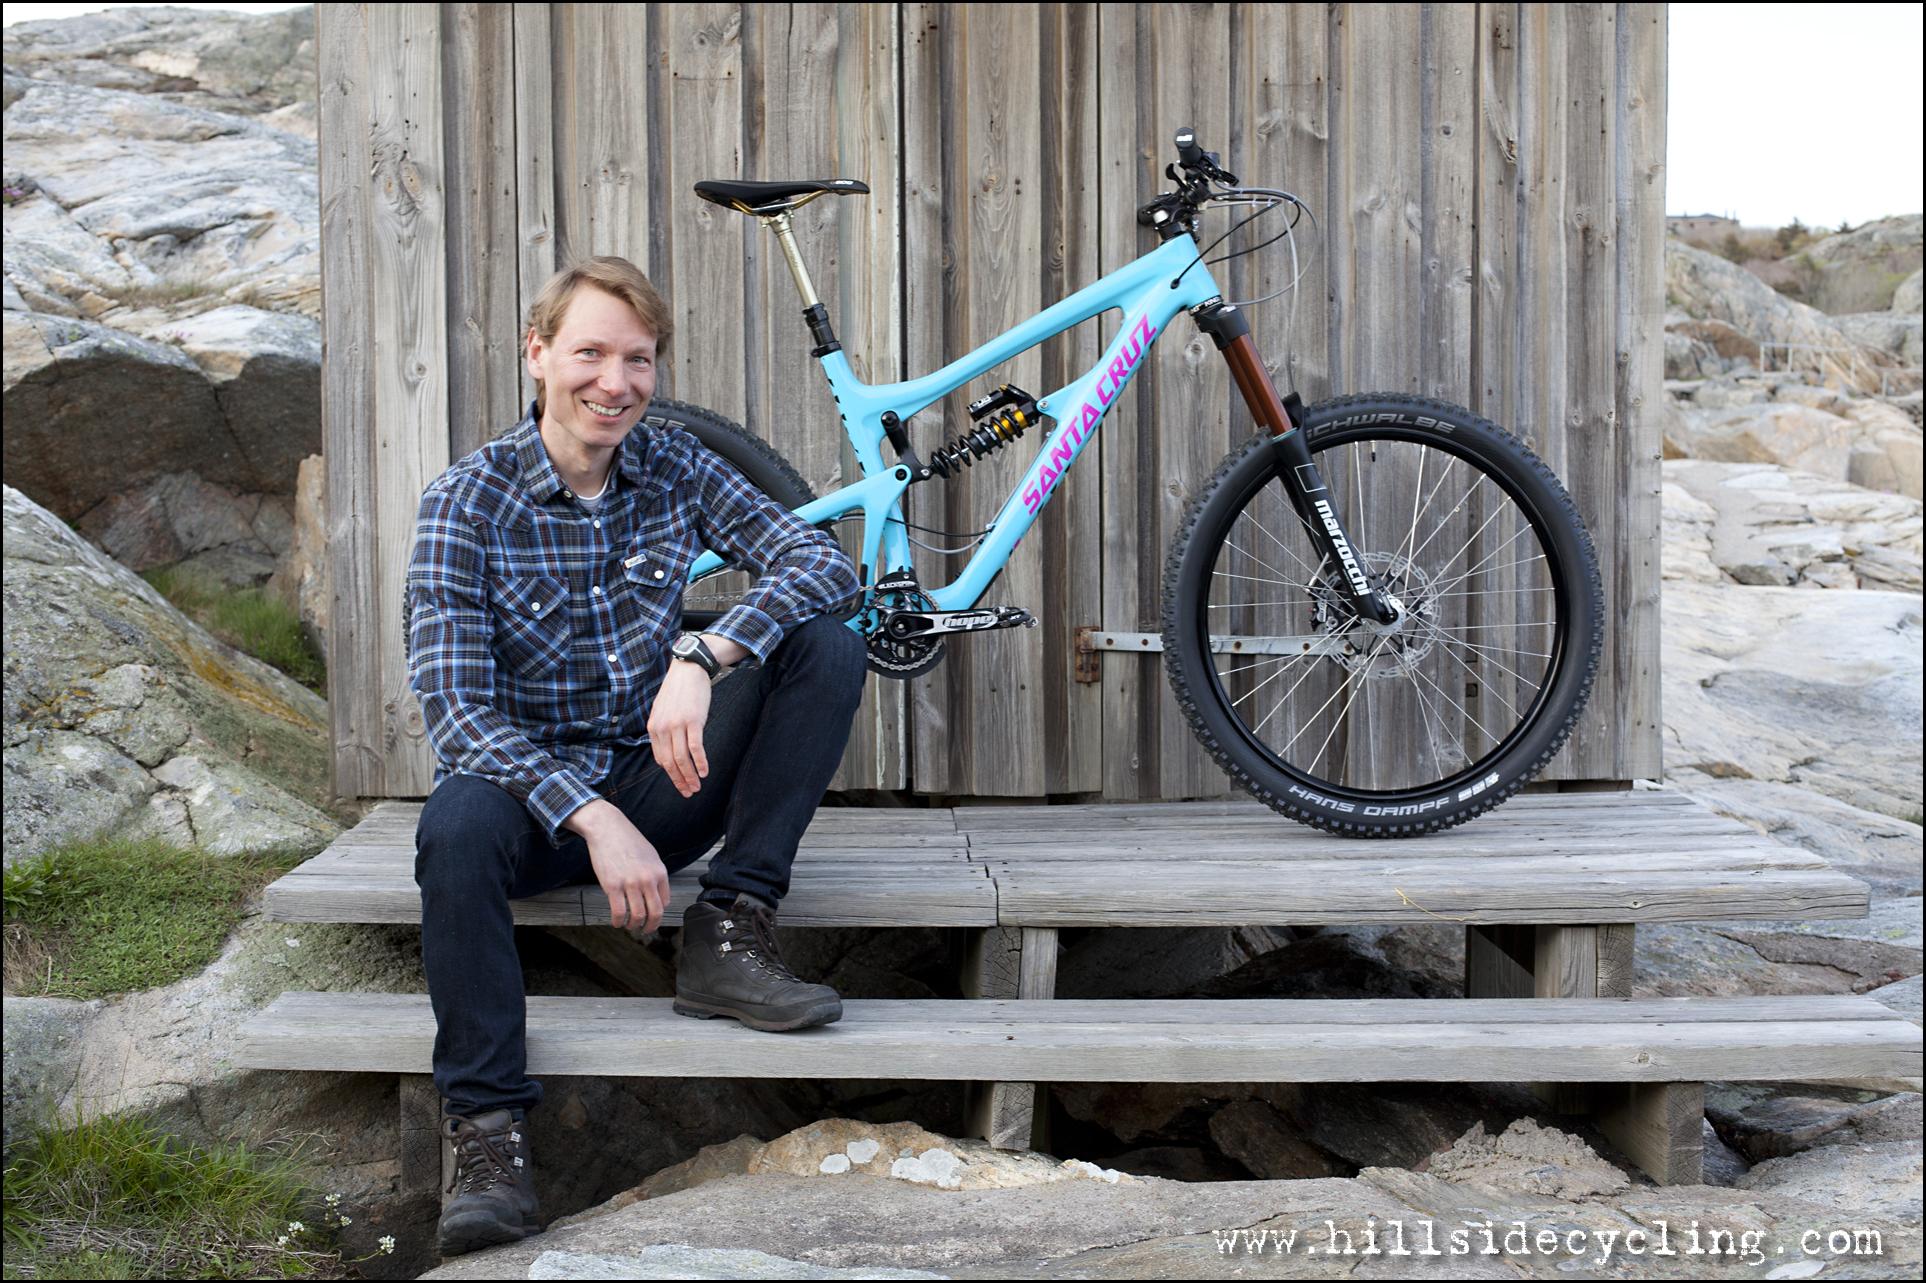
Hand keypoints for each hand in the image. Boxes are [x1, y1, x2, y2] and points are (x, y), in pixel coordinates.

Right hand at [566, 800, 669, 931]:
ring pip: (637, 916)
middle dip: (651, 927)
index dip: (658, 914)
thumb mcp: (650, 855)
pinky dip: (619, 922)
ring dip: (634, 926)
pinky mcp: (612, 886)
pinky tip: (617, 922)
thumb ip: (655, 875)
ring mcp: (630, 883)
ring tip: (629, 926)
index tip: (652, 918)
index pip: (665, 903)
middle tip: (645, 931)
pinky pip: (619, 912)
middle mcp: (647, 879)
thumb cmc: (628, 840)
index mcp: (659, 872)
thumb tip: (658, 896)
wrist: (607, 828)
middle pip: (655, 913)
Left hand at [648, 657, 713, 796]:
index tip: (680, 785)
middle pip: (670, 762)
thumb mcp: (663, 710)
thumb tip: (669, 749)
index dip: (670, 775)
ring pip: (682, 758)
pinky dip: (700, 762)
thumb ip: (663, 729)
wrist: (688, 669)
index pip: (660, 759)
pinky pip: (696, 747)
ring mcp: (677, 725)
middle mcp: (662, 728)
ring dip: (690, 776)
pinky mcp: (693, 721)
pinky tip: (704, 772)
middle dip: (679, 781)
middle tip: (688, 793)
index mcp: (653, 728)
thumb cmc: (678, 690)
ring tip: (697, 787)